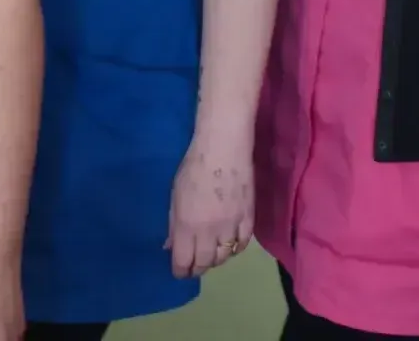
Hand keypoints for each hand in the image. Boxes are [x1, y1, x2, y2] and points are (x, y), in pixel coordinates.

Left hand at [166, 129, 252, 278]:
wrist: (224, 147)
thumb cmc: (194, 166)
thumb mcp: (175, 194)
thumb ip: (173, 223)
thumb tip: (170, 246)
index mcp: (186, 224)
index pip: (183, 261)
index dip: (181, 270)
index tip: (180, 270)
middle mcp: (208, 231)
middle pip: (204, 263)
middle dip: (198, 267)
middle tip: (195, 264)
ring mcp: (230, 226)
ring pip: (224, 257)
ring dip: (216, 258)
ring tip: (212, 252)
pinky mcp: (249, 218)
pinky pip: (243, 244)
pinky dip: (236, 247)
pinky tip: (231, 242)